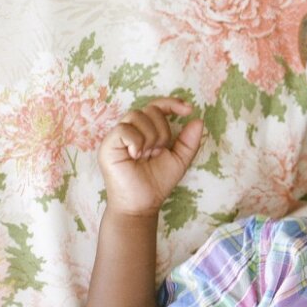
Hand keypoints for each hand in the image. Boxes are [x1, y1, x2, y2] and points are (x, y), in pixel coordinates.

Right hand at [98, 97, 202, 218]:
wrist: (141, 204)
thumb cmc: (157, 183)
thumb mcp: (180, 159)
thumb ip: (189, 140)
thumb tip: (198, 119)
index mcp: (146, 131)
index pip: (157, 107)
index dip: (172, 103)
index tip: (188, 109)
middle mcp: (131, 130)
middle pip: (150, 109)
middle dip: (162, 130)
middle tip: (157, 151)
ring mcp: (117, 137)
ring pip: (137, 116)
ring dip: (150, 136)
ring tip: (146, 155)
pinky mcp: (107, 145)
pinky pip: (124, 129)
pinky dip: (136, 141)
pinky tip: (136, 155)